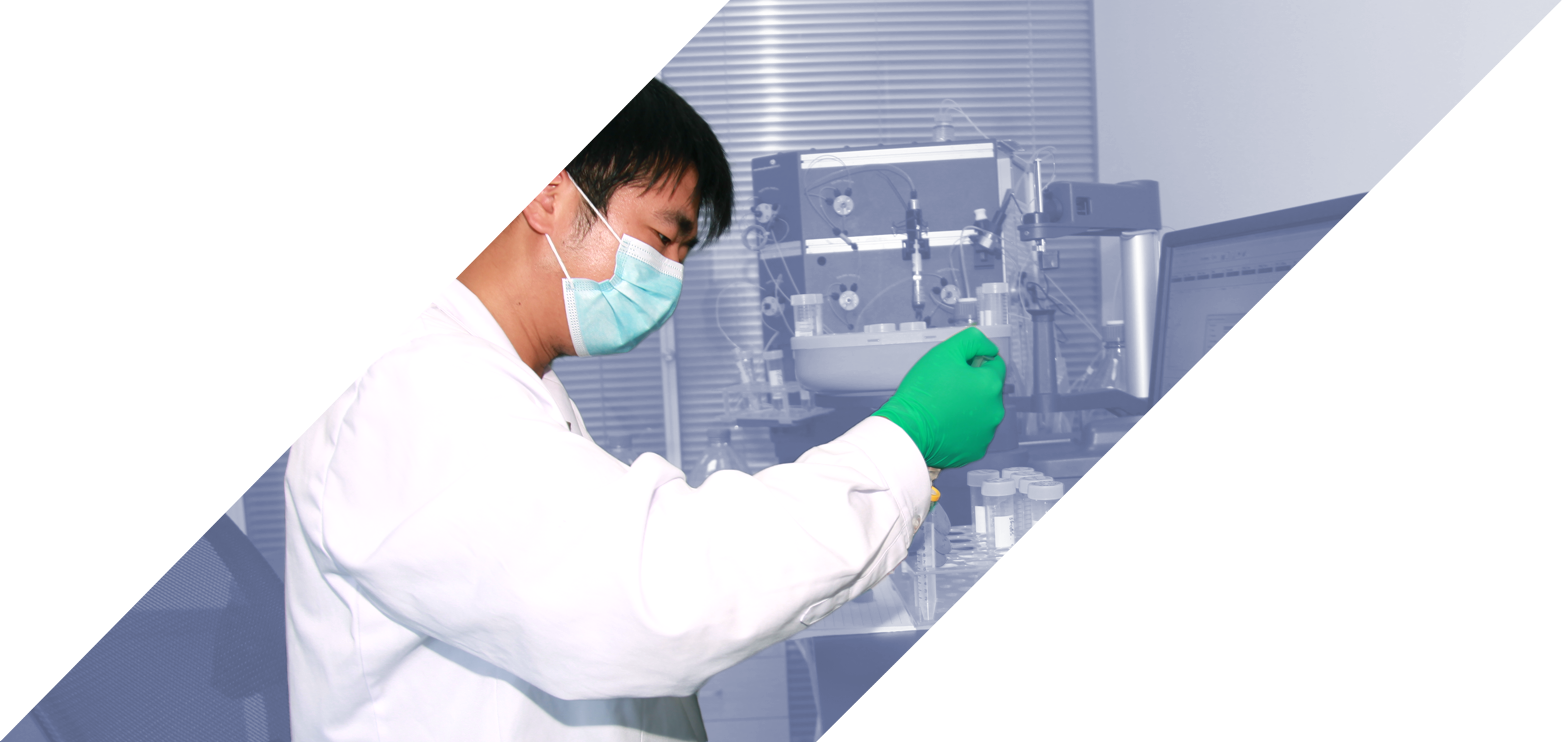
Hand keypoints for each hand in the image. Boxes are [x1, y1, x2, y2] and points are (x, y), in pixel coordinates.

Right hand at [872, 327, 1005, 468]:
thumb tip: (989, 347)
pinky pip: (972, 433)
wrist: (907, 429)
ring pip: (981, 412)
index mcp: (991, 385)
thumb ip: (973, 340)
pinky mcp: (974, 450)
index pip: (994, 364)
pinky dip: (961, 428)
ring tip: (942, 407)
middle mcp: (995, 411)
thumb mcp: (946, 351)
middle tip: (945, 387)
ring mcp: (985, 433)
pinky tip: (944, 424)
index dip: (973, 362)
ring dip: (968, 407)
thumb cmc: (923, 391)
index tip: (955, 369)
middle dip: (971, 386)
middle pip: (988, 390)